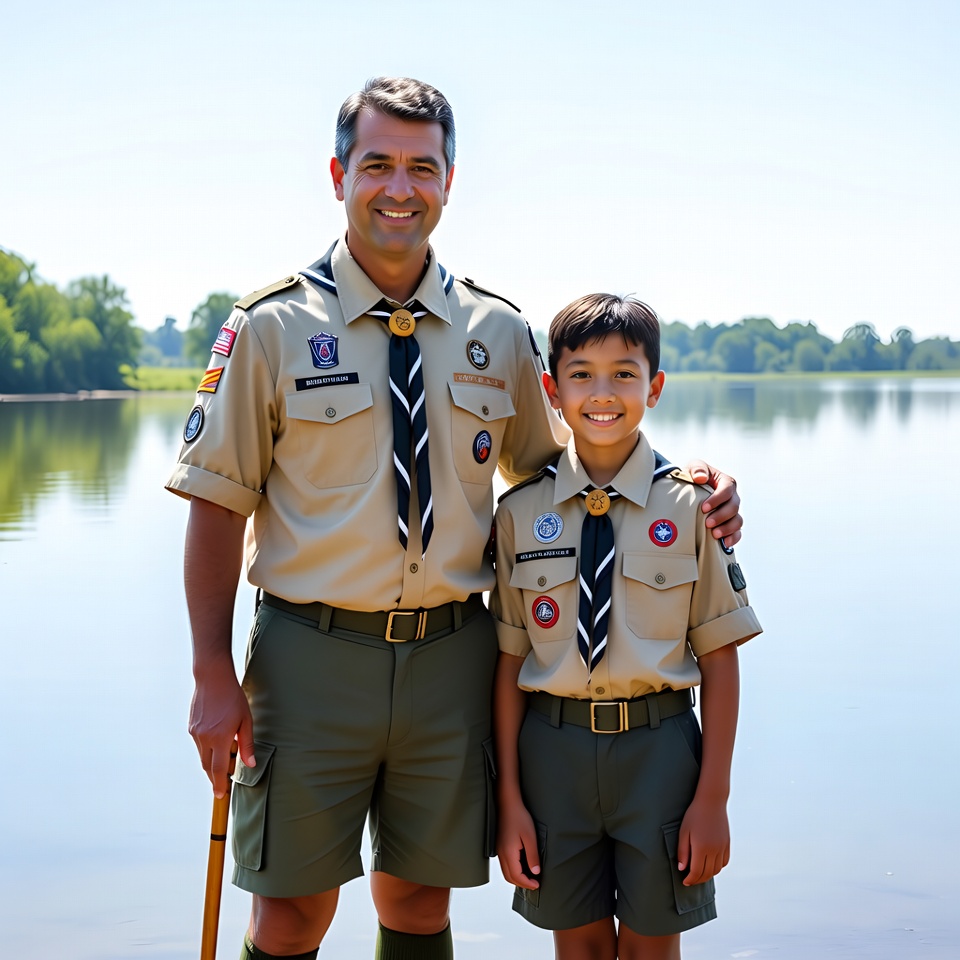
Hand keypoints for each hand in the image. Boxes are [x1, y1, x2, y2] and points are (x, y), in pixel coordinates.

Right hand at [188, 666, 255, 797]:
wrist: (212, 678)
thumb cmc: (233, 697)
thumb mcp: (246, 720)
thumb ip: (247, 744)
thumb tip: (249, 764)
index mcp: (220, 737)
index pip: (218, 769)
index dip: (219, 784)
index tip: (220, 796)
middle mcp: (204, 738)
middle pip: (208, 766)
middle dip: (215, 776)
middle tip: (224, 782)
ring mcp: (195, 733)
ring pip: (203, 755)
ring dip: (212, 761)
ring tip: (226, 755)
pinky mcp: (191, 727)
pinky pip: (199, 744)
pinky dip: (208, 748)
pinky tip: (217, 740)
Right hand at [496, 799, 540, 889]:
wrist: (507, 803)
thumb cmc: (519, 817)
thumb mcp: (530, 837)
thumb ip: (532, 856)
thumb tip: (535, 872)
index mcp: (508, 853)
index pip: (516, 876)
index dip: (527, 883)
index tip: (538, 884)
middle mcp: (501, 854)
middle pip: (509, 877)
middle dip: (522, 884)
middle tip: (534, 884)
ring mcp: (499, 850)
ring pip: (506, 871)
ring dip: (517, 878)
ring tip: (530, 877)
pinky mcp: (499, 846)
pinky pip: (505, 864)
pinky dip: (513, 870)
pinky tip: (522, 866)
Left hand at [677, 796, 729, 885]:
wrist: (711, 802)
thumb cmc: (694, 815)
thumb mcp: (684, 831)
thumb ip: (683, 851)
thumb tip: (682, 869)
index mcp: (702, 847)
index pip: (697, 871)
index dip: (690, 879)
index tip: (685, 882)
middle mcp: (714, 850)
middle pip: (707, 873)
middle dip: (698, 880)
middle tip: (690, 880)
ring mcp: (722, 847)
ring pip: (716, 870)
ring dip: (708, 875)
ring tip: (699, 874)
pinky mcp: (727, 844)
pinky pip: (724, 862)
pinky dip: (717, 868)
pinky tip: (710, 866)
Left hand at [685, 459, 741, 545]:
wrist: (690, 491)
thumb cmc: (694, 477)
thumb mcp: (694, 467)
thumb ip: (697, 468)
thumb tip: (700, 478)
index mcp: (726, 483)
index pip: (727, 489)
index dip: (717, 499)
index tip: (704, 507)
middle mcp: (732, 498)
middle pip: (733, 507)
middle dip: (721, 516)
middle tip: (708, 523)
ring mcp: (732, 512)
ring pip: (737, 521)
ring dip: (727, 529)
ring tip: (714, 534)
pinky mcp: (730, 524)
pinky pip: (737, 533)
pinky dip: (733, 539)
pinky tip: (724, 544)